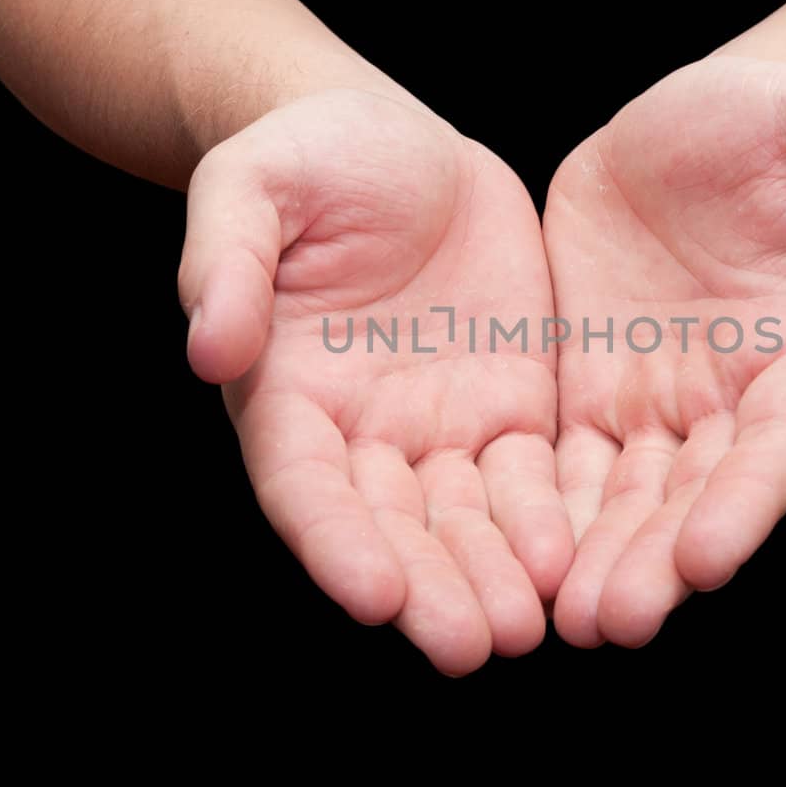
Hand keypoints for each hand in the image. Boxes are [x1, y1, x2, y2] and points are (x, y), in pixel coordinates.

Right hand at [179, 90, 571, 673]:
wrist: (389, 139)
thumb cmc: (302, 158)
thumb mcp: (250, 190)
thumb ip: (227, 265)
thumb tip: (208, 347)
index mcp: (286, 396)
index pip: (306, 488)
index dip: (337, 544)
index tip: (374, 596)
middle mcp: (361, 432)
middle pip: (393, 529)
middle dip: (431, 589)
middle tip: (472, 646)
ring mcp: (438, 425)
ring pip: (466, 519)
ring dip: (493, 577)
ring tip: (529, 629)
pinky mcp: (509, 404)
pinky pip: (531, 475)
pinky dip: (548, 520)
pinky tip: (577, 557)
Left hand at [543, 56, 785, 646]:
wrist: (687, 129)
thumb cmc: (769, 123)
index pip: (779, 443)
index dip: (747, 502)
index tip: (706, 560)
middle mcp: (729, 397)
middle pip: (697, 494)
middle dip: (657, 558)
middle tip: (615, 621)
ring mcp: (657, 401)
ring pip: (627, 496)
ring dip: (598, 557)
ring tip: (564, 620)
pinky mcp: (590, 390)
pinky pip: (564, 462)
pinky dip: (545, 511)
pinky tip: (512, 557)